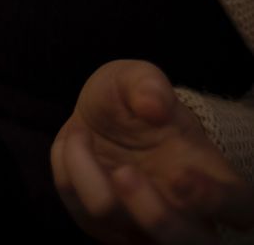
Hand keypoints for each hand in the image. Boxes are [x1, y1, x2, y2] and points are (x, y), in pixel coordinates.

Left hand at [51, 59, 253, 243]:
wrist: (99, 117)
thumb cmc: (133, 101)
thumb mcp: (138, 77)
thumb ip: (147, 83)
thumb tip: (154, 106)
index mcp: (212, 175)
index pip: (240, 209)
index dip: (217, 201)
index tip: (181, 172)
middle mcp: (185, 214)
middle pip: (189, 244)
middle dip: (155, 215)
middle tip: (124, 171)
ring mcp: (145, 228)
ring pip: (134, 242)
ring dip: (98, 192)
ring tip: (81, 136)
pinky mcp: (107, 229)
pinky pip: (87, 218)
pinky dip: (69, 177)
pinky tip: (73, 140)